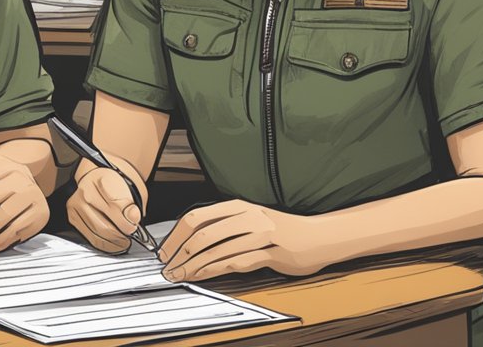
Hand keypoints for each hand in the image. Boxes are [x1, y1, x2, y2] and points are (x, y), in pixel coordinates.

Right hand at [66, 164, 147, 253]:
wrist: (99, 177)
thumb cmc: (116, 184)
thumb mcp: (131, 188)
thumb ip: (132, 205)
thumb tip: (132, 218)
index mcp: (103, 180)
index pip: (118, 207)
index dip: (130, 220)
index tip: (135, 223)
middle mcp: (86, 192)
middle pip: (106, 225)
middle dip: (122, 234)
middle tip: (130, 234)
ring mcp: (77, 204)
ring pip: (98, 234)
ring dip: (114, 241)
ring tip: (123, 240)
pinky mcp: (73, 216)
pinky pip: (90, 237)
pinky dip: (105, 244)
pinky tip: (113, 242)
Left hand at [158, 199, 331, 281]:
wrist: (317, 236)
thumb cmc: (280, 230)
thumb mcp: (249, 219)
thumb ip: (223, 225)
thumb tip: (189, 240)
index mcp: (237, 206)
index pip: (196, 217)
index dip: (176, 235)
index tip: (165, 251)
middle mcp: (247, 216)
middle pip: (203, 235)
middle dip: (181, 254)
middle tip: (169, 268)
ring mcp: (260, 234)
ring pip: (218, 251)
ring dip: (195, 266)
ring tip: (182, 275)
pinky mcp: (272, 253)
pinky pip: (238, 262)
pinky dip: (216, 270)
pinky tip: (204, 276)